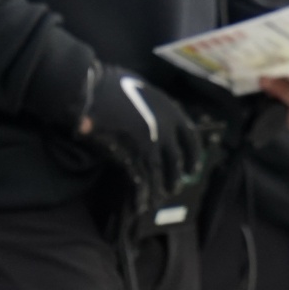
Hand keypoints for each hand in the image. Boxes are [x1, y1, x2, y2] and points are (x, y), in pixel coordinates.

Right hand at [76, 64, 204, 212]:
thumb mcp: (145, 92)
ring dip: (159, 189)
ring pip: (160, 172)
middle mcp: (167, 128)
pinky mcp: (133, 153)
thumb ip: (154, 109)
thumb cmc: (114, 85)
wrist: (95, 89)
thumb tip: (157, 121)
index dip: (193, 155)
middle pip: (176, 160)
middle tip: (174, 189)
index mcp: (172, 111)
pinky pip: (142, 178)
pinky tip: (141, 204)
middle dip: (175, 176)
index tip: (193, 169)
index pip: (191, 137)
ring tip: (157, 201)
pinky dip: (142, 193)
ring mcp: (151, 141)